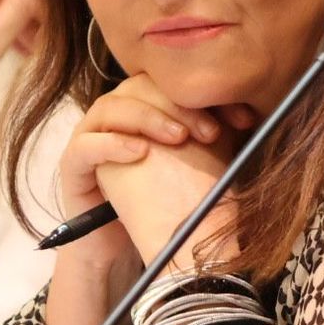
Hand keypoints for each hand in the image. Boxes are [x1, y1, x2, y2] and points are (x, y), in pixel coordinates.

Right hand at [55, 74, 232, 264]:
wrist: (122, 242)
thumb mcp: (194, 163)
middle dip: (179, 105)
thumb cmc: (159, 200)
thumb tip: (250, 116)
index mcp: (143, 105)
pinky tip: (140, 153)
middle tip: (210, 132)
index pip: (171, 82)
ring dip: (147, 118)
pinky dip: (112, 144)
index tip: (241, 118)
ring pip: (112, 107)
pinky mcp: (72, 163)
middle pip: (140, 88)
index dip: (205, 95)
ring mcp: (90, 135)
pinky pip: (86, 144)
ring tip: (178, 139)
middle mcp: (114, 113)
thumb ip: (211, 137)